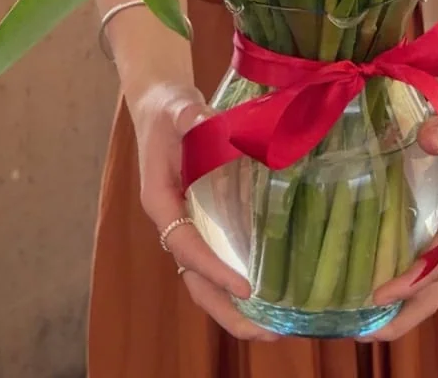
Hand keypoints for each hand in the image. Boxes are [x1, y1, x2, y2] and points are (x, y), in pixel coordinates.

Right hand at [130, 81, 278, 341]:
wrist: (163, 107)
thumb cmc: (169, 110)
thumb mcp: (177, 108)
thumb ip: (187, 116)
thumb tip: (197, 120)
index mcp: (161, 202)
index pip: (186, 244)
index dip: (213, 267)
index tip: (244, 285)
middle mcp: (175, 223)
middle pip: (195, 279)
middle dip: (227, 309)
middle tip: (265, 330)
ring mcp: (191, 226)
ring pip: (207, 278)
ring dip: (236, 306)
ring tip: (276, 326)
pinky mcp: (207, 221)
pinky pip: (222, 259)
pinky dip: (243, 280)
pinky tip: (275, 292)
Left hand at [360, 79, 437, 341]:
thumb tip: (430, 139)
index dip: (415, 281)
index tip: (381, 295)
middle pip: (437, 284)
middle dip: (406, 313)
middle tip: (365, 331)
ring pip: (427, 278)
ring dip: (399, 303)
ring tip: (358, 321)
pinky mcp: (431, 216)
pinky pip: (415, 256)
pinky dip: (394, 276)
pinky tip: (362, 281)